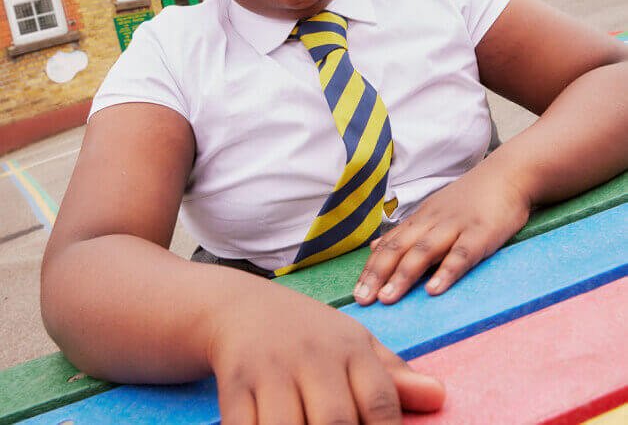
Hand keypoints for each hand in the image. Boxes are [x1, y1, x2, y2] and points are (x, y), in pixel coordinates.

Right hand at [207, 274, 443, 423]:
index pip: (380, 401)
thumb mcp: (353, 342)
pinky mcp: (234, 383)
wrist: (241, 305)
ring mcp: (270, 369)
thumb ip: (394, 374)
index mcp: (348, 348)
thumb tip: (440, 396)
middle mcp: (311, 356)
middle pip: (335, 421)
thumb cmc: (309, 333)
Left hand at [354, 164, 530, 304]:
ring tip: (387, 298)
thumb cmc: (472, 198)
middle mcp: (433, 222)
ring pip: (424, 251)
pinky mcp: (481, 233)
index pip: (389, 245)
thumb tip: (374, 247)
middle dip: (378, 274)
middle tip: (362, 300)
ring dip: (403, 275)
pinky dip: (446, 271)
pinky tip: (434, 289)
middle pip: (399, 248)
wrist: (509, 174)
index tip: (356, 293)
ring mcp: (456, 226)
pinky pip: (461, 254)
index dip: (371, 268)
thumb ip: (407, 231)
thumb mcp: (434, 211)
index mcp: (421, 219)